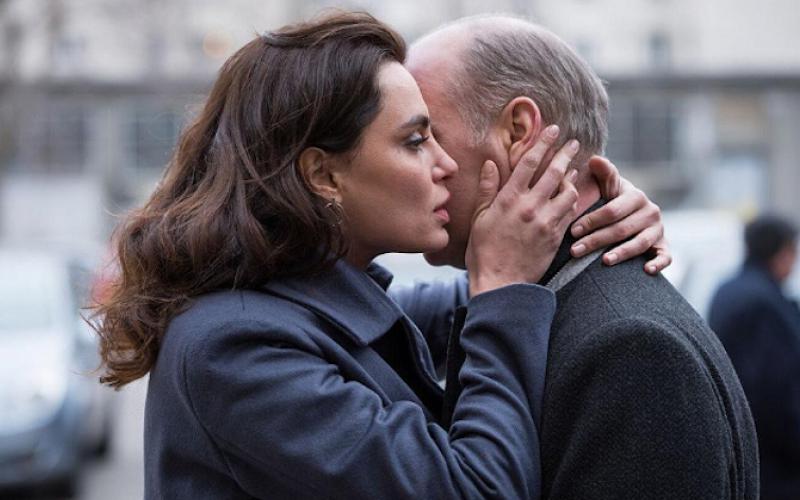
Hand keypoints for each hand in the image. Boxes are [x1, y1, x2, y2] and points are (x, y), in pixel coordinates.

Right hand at [466, 125, 579, 296]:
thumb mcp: (479, 218)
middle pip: (554, 172)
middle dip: (565, 153)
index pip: (530, 162)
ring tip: (573, 171)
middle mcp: (530, 206)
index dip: (543, 143)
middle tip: (574, 142)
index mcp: (509, 199)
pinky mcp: (556, 237)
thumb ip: (487, 189)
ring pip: (568, 192)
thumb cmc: (483, 252)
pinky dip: (573, 201)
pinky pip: (570, 213)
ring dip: (572, 178)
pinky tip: (573, 195)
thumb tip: (490, 164)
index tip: (552, 129)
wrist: (500, 283)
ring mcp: (546, 222)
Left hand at [570, 156, 671, 274]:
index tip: (573, 230)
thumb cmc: (612, 201)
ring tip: (604, 261)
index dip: (592, 220)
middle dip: (596, 240)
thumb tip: (594, 159)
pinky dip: (658, 263)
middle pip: (621, 229)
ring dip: (622, 253)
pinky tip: (646, 270)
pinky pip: (666, 256)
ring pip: (640, 243)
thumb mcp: (607, 187)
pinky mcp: (663, 246)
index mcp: (635, 196)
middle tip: (575, 250)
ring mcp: (658, 230)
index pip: (611, 210)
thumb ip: (603, 174)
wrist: (632, 214)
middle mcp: (650, 212)